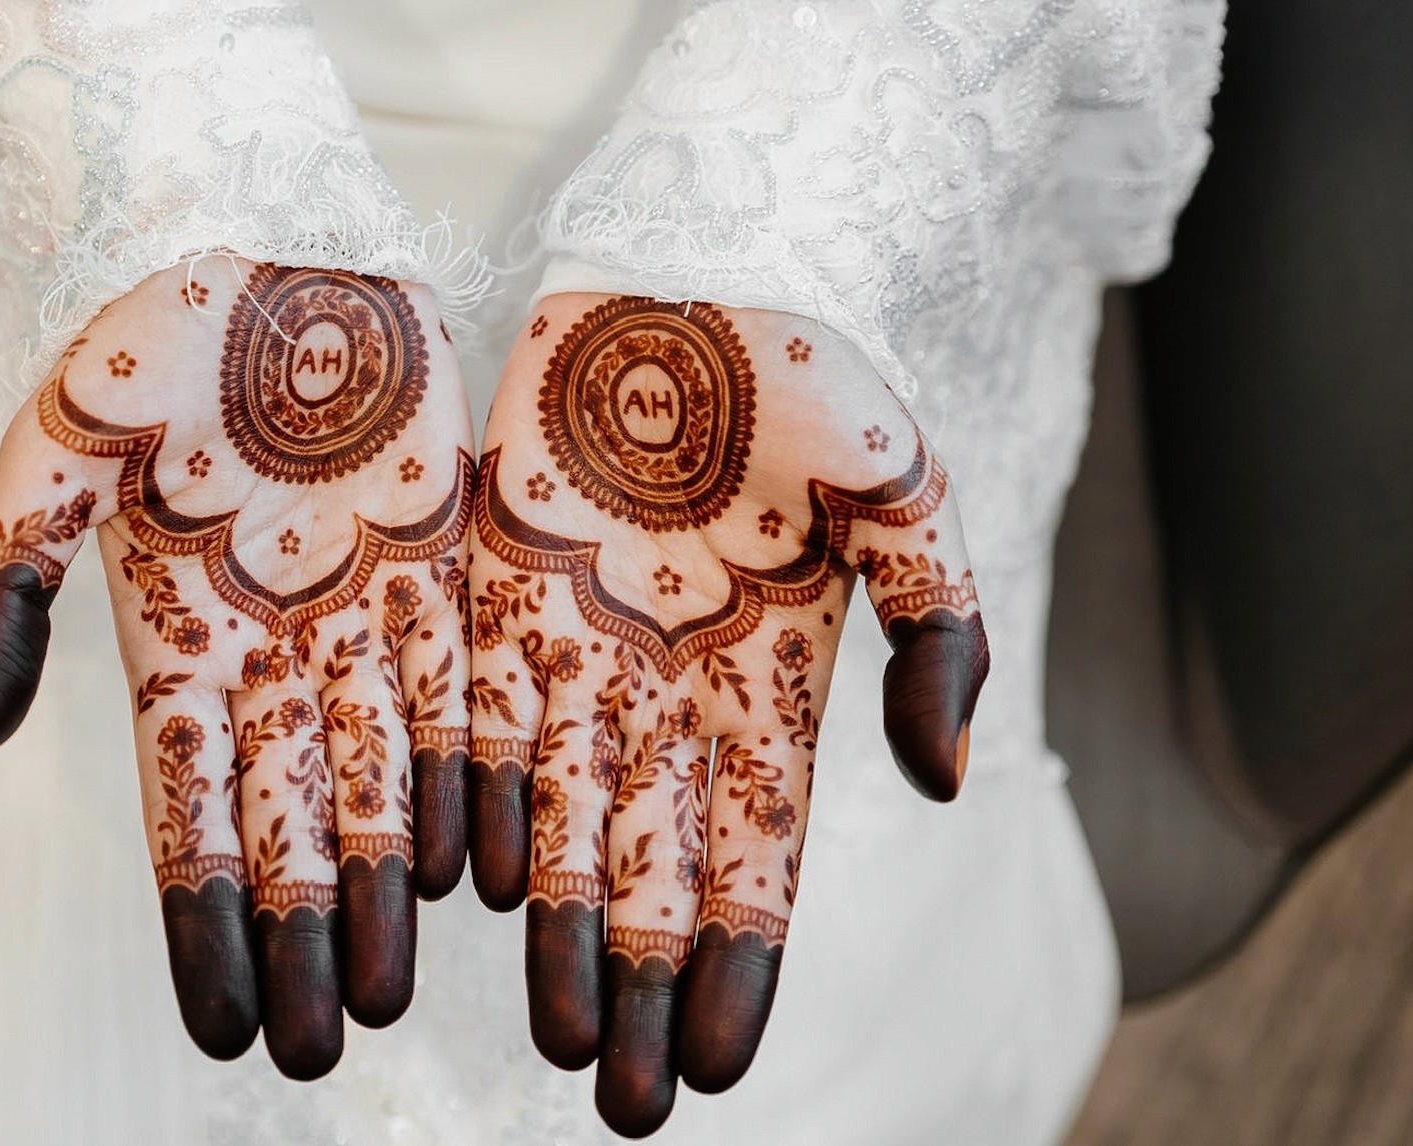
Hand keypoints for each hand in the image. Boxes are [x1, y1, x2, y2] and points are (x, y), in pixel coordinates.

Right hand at [0, 261, 471, 1077]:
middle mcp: (276, 652)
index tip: (216, 1027)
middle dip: (299, 935)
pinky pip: (467, 698)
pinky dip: (470, 784)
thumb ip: (3, 584)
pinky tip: (480, 876)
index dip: (198, 918)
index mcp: (178, 640)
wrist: (284, 240)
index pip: (182, 808)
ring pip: (380, 778)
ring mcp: (367, 619)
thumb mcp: (52, 444)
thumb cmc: (156, 337)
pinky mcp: (453, 575)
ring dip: (383, 890)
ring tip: (392, 995)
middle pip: (289, 818)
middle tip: (319, 1052)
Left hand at [466, 295, 988, 1134]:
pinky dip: (472, 804)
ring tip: (557, 1035)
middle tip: (624, 1105)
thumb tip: (948, 780)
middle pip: (653, 871)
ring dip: (558, 931)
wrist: (676, 276)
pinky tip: (465, 893)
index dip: (741, 963)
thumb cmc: (802, 378)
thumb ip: (941, 630)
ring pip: (559, 821)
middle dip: (643, 987)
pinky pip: (475, 724)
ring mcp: (574, 657)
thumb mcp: (906, 488)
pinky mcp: (490, 604)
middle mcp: (667, 699)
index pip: (758, 858)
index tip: (718, 1068)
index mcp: (768, 689)